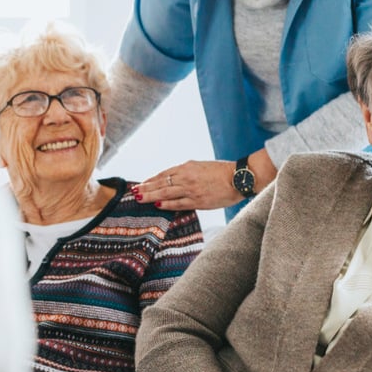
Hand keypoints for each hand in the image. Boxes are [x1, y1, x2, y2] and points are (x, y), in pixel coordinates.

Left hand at [132, 150, 277, 210]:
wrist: (238, 178)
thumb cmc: (222, 172)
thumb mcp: (201, 166)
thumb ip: (187, 172)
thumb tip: (174, 180)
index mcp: (187, 166)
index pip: (164, 174)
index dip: (151, 179)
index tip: (142, 183)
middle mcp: (186, 177)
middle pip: (161, 183)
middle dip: (146, 188)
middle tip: (133, 192)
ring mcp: (191, 189)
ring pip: (166, 193)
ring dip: (151, 196)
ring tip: (139, 199)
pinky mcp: (198, 201)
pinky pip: (178, 203)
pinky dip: (167, 204)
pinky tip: (158, 205)